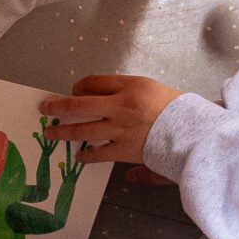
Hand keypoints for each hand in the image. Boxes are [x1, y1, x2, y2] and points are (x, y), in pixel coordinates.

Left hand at [38, 74, 185, 166]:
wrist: (194, 133)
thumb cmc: (179, 109)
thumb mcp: (153, 90)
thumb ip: (127, 93)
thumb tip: (106, 102)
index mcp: (131, 86)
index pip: (94, 82)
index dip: (80, 87)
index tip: (73, 91)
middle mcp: (121, 105)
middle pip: (80, 104)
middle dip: (59, 106)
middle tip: (44, 108)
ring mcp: (120, 129)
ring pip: (83, 129)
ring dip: (64, 131)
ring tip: (51, 133)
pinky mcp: (123, 150)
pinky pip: (98, 153)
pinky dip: (87, 155)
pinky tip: (79, 156)